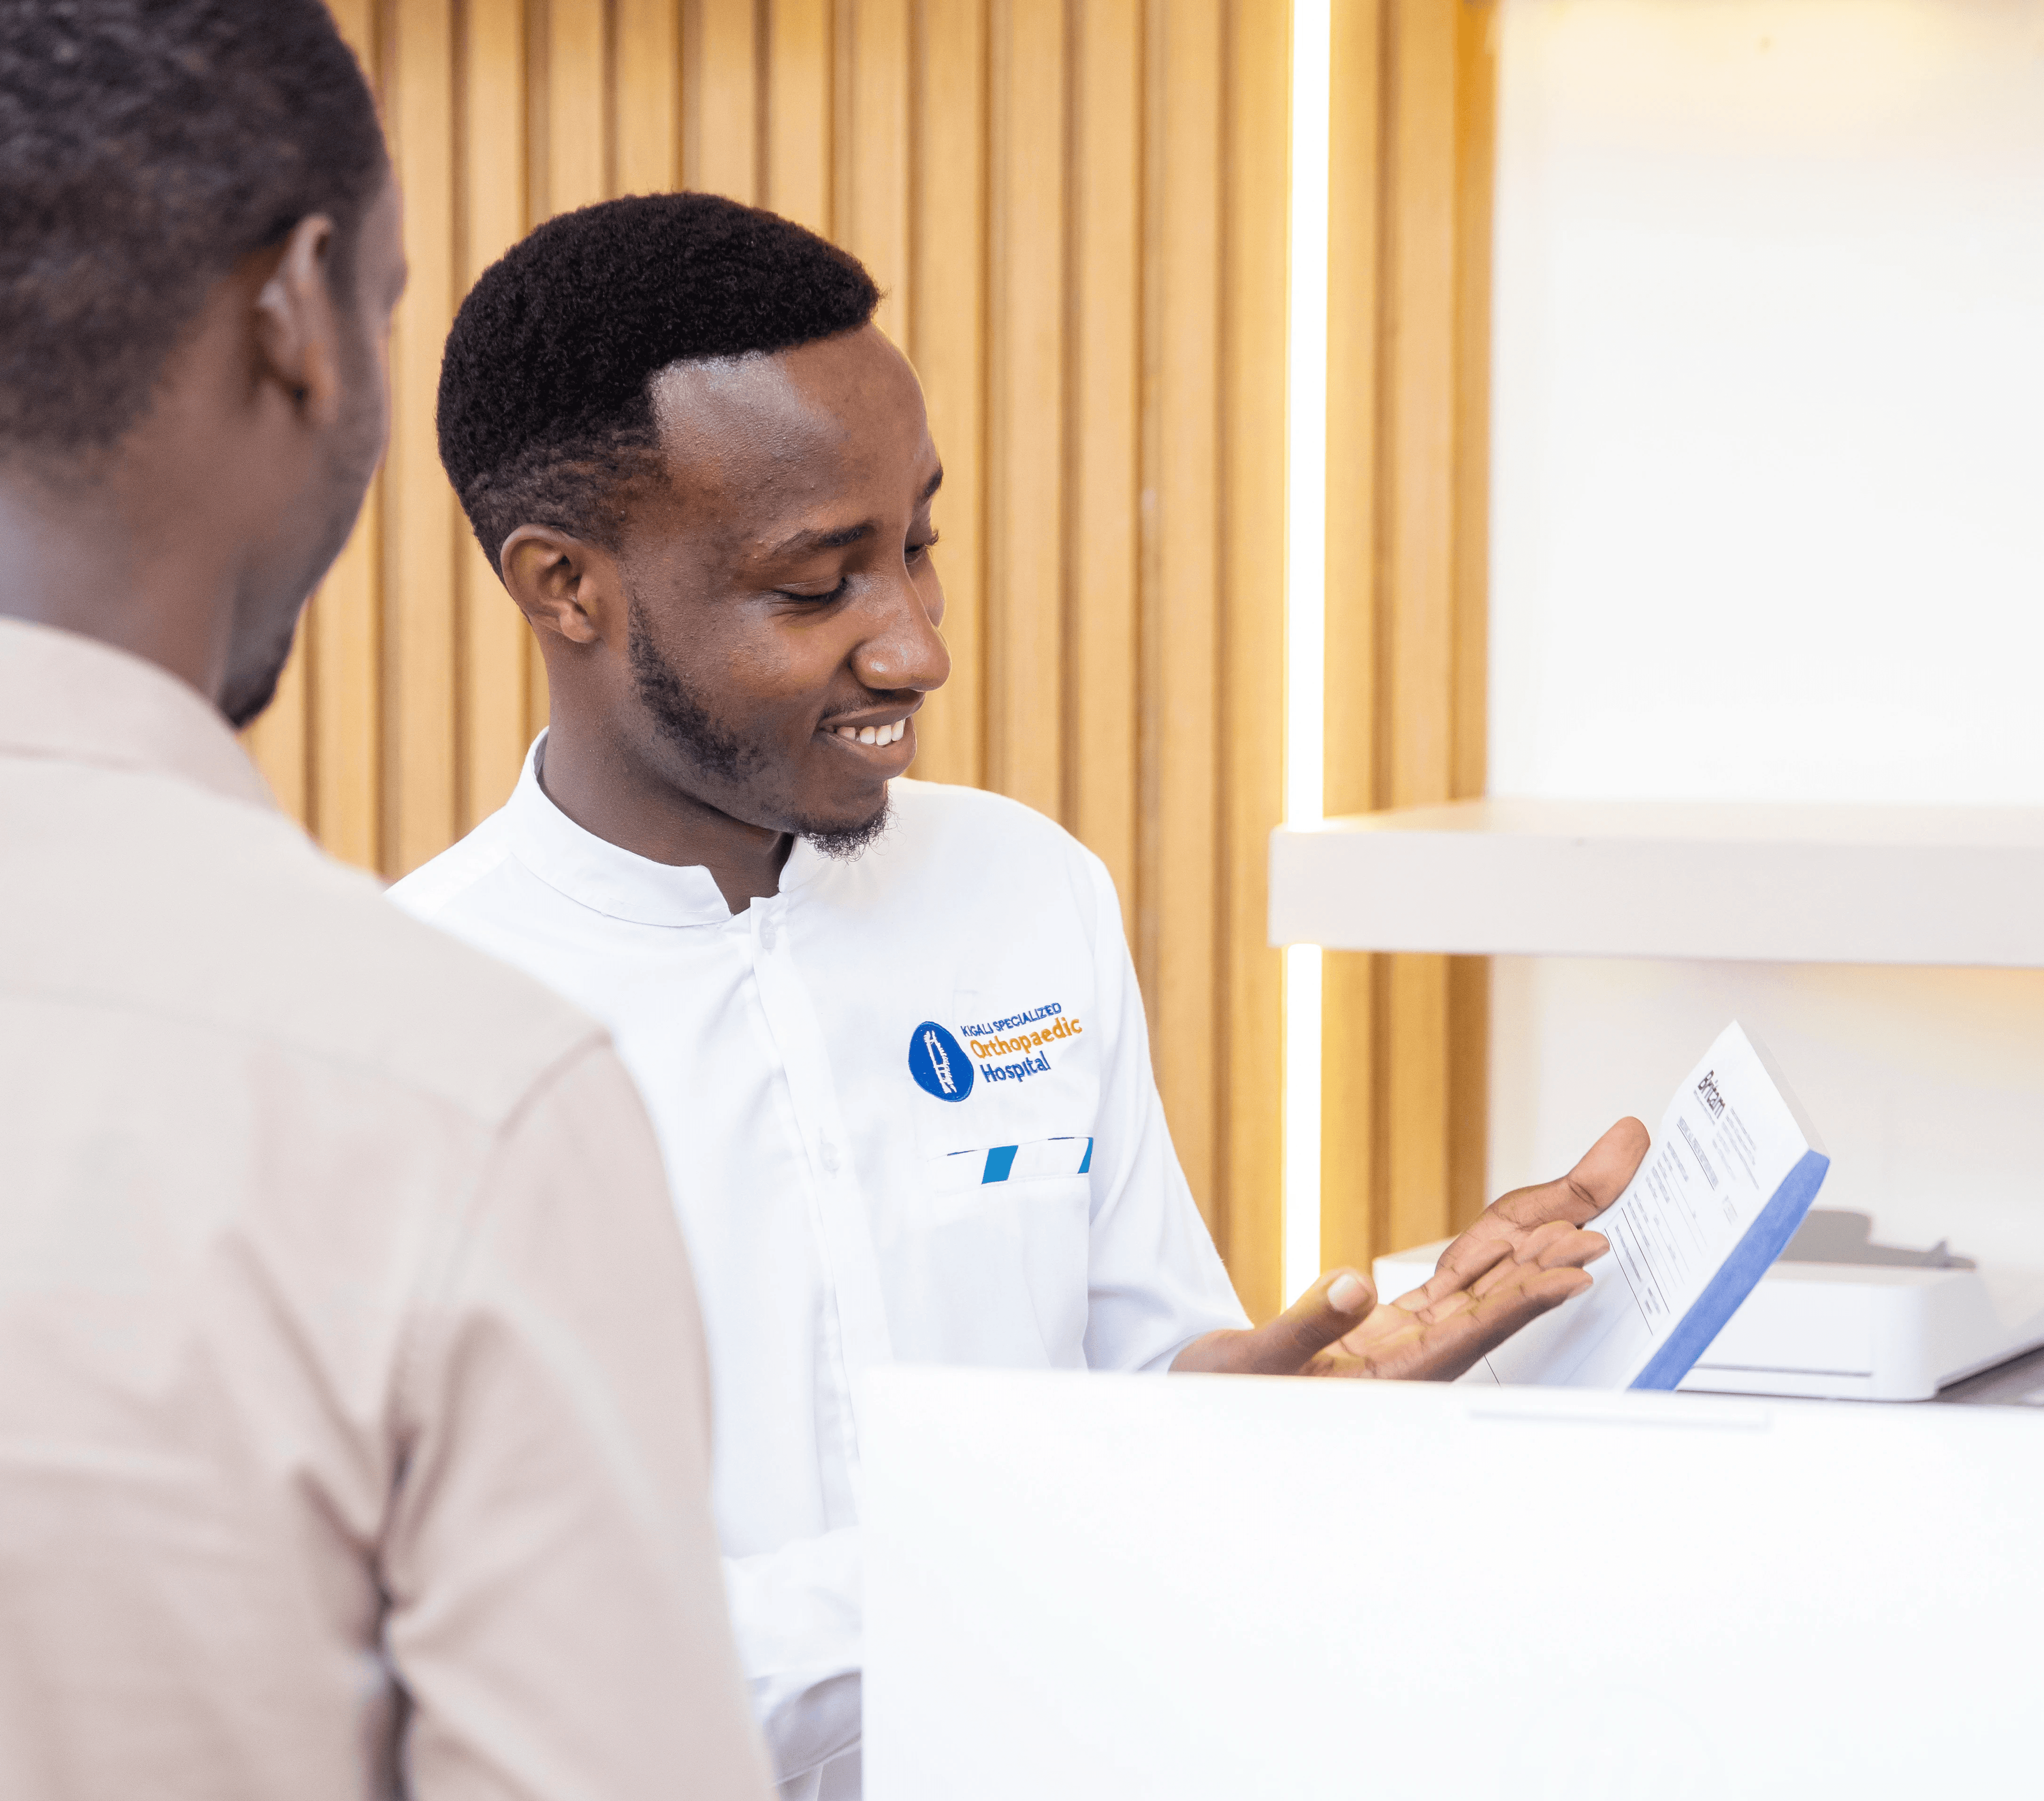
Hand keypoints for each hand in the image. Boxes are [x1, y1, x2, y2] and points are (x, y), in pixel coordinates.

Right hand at [1171, 1116, 1649, 1381]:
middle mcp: (1419, 1354)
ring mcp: (1412, 1337)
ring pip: (1489, 1281)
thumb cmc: (1226, 1396)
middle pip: (1503, 1291)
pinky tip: (1528, 1234)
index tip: (1581, 1269)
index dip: (1531, 1296)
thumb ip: (1307, 1326)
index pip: (1477, 1326)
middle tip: (1611, 1190)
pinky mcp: (1395, 1324)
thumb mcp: (1255, 1363)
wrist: (1209, 1405)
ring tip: (1589, 1200)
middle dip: (1558, 1241)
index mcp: (1394, 1372)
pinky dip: (1495, 1253)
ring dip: (1537, 1240)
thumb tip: (1356, 1285)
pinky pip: (1459, 1282)